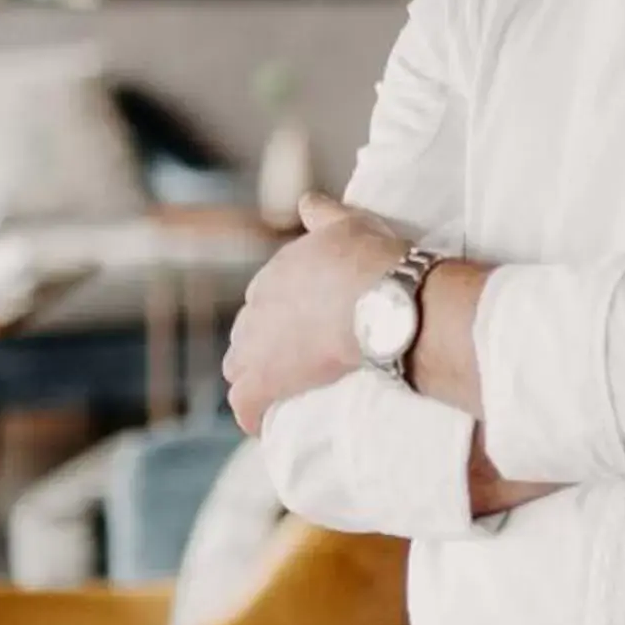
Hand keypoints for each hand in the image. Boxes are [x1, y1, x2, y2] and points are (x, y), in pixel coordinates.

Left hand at [223, 194, 406, 434]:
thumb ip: (325, 214)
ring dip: (253, 379)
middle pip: (246, 332)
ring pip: (238, 367)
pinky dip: (251, 415)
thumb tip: (307, 200)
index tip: (302, 328)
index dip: (282, 316)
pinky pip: (244, 403)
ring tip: (280, 396)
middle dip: (262, 347)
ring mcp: (257, 344)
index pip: (265, 297)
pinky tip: (262, 424)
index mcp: (277, 271)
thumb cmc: (376, 263)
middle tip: (295, 364)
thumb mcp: (352, 224)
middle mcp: (258, 305)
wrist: (385, 304)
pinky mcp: (264, 379)